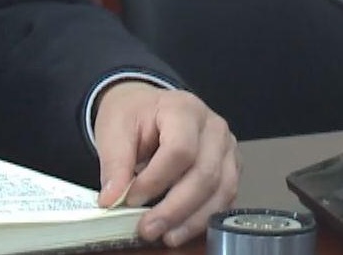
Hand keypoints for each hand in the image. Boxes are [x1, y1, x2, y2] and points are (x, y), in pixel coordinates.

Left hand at [93, 81, 238, 247]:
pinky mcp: (230, 168)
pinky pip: (225, 198)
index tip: (131, 198)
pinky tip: (182, 228)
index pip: (179, 150)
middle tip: (148, 228)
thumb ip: (114, 164)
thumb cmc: (133, 114)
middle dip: (175, 208)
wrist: (145, 106)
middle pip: (204, 174)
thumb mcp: (114, 130)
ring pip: (221, 191)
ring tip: (166, 235)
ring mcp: (227, 148)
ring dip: (193, 219)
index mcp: (183, 109)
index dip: (156, 180)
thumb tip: (112, 199)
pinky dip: (204, 217)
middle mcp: (213, 128)